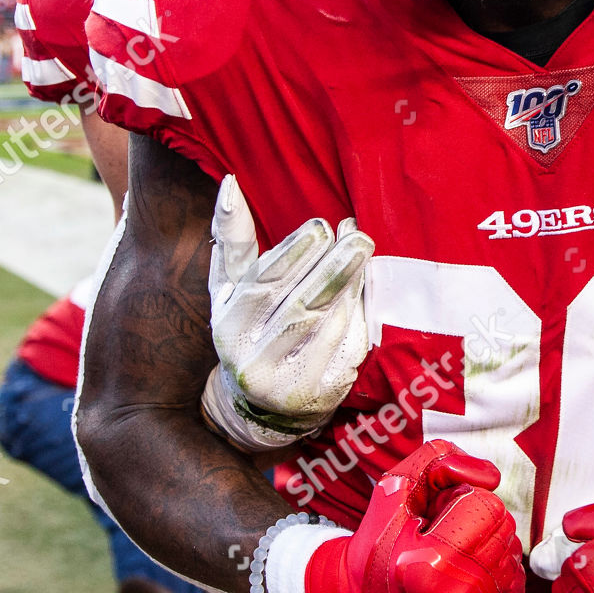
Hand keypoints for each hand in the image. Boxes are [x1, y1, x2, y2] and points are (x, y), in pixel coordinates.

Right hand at [201, 174, 371, 450]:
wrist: (262, 408)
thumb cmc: (249, 328)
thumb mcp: (229, 290)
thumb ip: (232, 241)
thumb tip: (230, 185)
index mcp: (228, 328)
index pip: (262, 287)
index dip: (292, 256)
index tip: (320, 226)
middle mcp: (254, 359)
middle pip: (299, 304)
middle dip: (330, 265)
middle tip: (354, 232)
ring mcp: (290, 380)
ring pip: (326, 322)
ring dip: (349, 282)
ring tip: (362, 248)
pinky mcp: (323, 391)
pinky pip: (347, 344)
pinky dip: (358, 311)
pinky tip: (365, 284)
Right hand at [267, 439, 525, 592]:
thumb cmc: (379, 549)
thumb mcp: (393, 489)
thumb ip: (438, 460)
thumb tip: (490, 476)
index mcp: (427, 568)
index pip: (486, 506)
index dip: (461, 500)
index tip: (434, 518)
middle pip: (502, 525)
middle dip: (475, 520)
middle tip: (440, 537)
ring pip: (511, 549)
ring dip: (486, 544)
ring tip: (449, 558)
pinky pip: (516, 577)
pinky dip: (494, 569)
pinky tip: (464, 576)